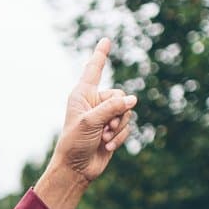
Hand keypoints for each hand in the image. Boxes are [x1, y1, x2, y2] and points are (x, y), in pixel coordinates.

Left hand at [48, 38, 137, 185]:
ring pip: (126, 112)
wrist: (76, 169)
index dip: (100, 55)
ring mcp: (104, 116)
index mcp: (82, 94)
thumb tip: (133, 100)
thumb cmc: (75, 143)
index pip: (94, 69)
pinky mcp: (112, 130)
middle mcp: (94, 102)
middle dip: (118, 112)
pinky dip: (119, 138)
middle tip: (106, 127)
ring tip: (104, 138)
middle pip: (120, 95)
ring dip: (118, 127)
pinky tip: (106, 147)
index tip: (106, 40)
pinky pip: (126, 127)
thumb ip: (112, 107)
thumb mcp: (91, 121)